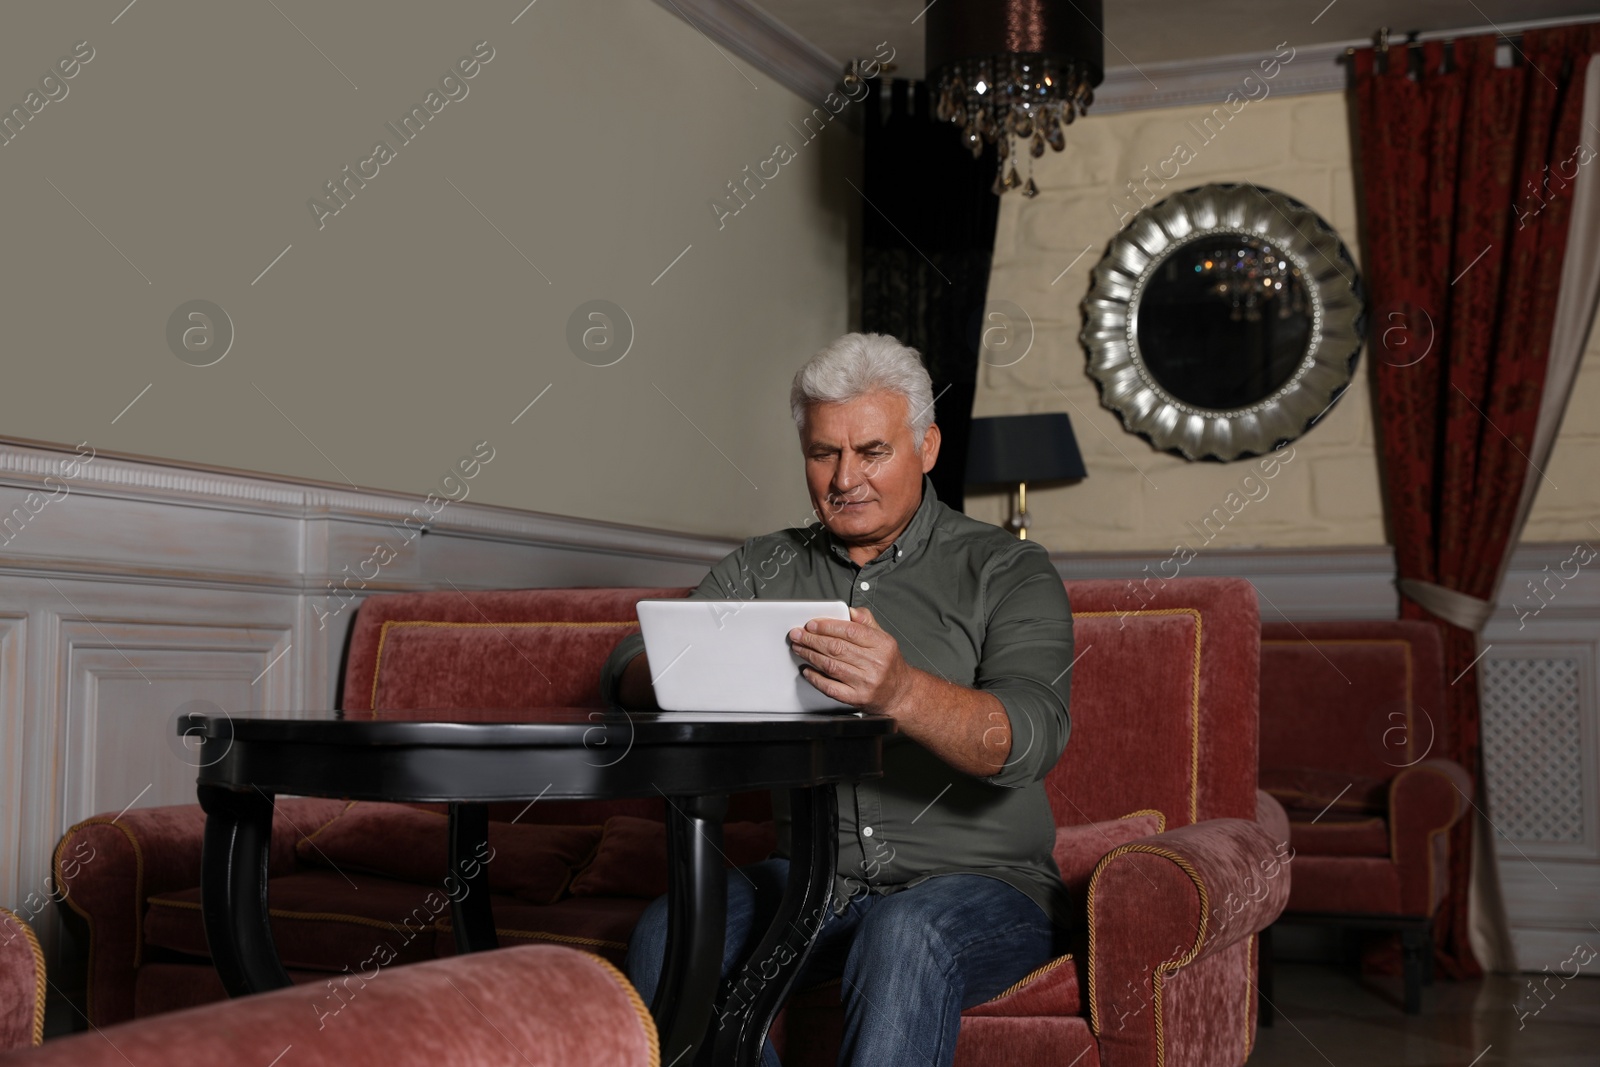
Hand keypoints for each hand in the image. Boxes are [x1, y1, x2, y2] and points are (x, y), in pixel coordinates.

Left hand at [788, 607, 912, 711]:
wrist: (900, 694)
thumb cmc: (890, 666)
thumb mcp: (885, 639)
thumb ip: (867, 623)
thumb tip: (850, 611)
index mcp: (882, 645)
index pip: (851, 631)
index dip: (828, 626)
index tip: (812, 624)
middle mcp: (875, 664)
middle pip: (837, 648)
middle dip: (812, 639)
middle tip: (798, 634)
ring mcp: (865, 682)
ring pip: (831, 666)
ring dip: (810, 655)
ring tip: (799, 648)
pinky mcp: (856, 698)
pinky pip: (830, 687)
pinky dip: (815, 678)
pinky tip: (807, 670)